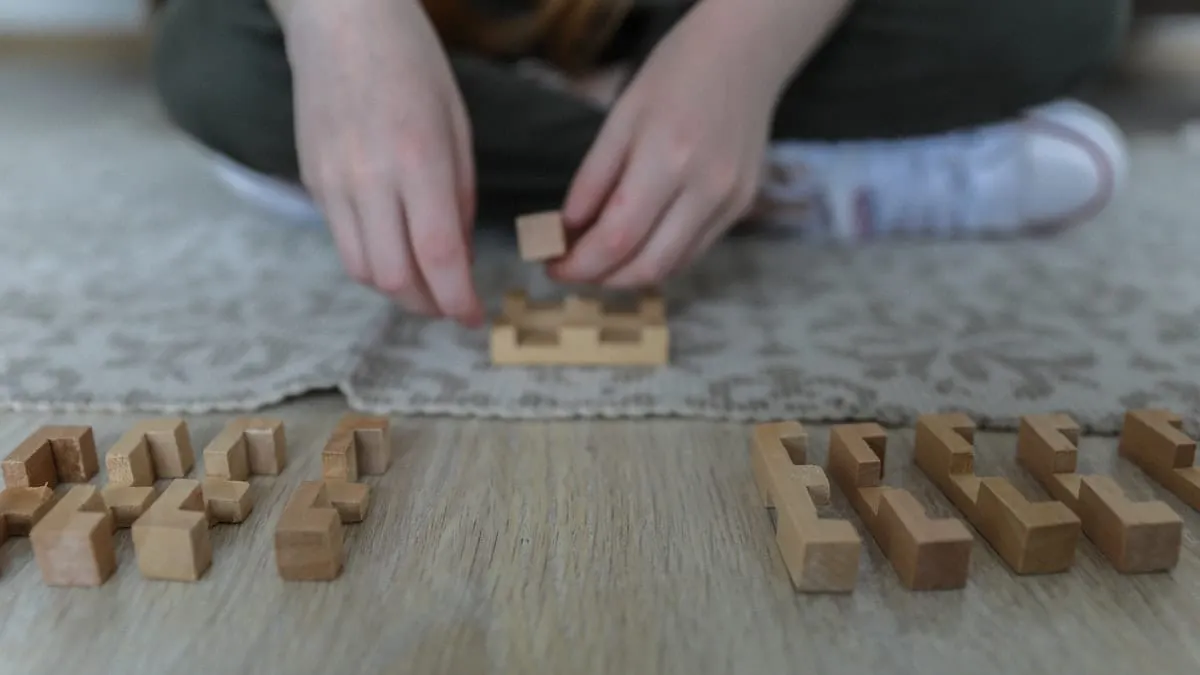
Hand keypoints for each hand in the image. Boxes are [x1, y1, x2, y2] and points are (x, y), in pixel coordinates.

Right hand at [281, 0, 482, 325]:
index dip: (459, 300)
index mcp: (418, 161)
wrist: (340, 20)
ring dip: (398, 290)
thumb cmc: (412, 64)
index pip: (438, 256)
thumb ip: (459, 198)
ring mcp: (333, 182)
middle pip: (394, 278)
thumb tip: (460, 260)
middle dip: (429, 305)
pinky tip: (395, 248)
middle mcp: (369, 179)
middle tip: (452, 305)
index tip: (476, 318)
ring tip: (425, 283)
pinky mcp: (311, 181)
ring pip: (362, 270)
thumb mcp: (457, 127)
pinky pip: (342, 242)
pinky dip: (373, 261)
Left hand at [547, 0, 788, 287]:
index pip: (617, 238)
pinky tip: (636, 245)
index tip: (550, 266)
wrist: (745, 55)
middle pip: (646, 266)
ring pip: (672, 267)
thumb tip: (565, 232)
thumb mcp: (620, 118)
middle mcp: (705, 189)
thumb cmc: (675, 75)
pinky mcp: (742, 207)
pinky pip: (693, 251)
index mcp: (667, 159)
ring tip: (598, 260)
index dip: (579, 265)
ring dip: (628, 275)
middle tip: (571, 269)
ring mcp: (730, 203)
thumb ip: (592, 180)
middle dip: (600, 278)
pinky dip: (658, 259)